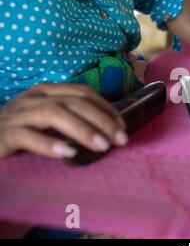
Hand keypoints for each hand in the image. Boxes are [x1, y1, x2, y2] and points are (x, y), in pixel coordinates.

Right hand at [0, 84, 127, 158]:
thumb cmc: (18, 129)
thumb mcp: (45, 117)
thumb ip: (69, 116)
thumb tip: (106, 128)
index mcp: (46, 91)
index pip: (82, 92)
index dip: (105, 107)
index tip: (122, 126)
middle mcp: (34, 98)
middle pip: (74, 102)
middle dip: (102, 120)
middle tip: (120, 139)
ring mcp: (18, 114)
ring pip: (55, 114)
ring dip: (83, 130)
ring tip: (102, 146)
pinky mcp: (3, 134)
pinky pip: (27, 135)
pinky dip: (49, 144)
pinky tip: (67, 154)